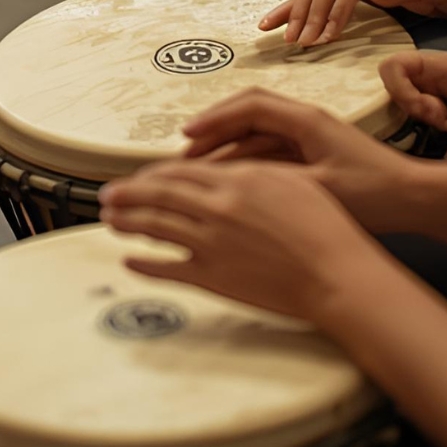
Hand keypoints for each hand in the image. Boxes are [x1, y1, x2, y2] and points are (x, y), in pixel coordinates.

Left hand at [98, 160, 393, 322]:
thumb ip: (253, 172)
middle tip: (107, 194)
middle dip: (127, 193)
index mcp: (237, 180)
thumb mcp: (293, 183)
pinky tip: (130, 261)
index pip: (181, 171)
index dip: (154, 174)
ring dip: (127, 221)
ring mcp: (211, 243)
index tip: (139, 176)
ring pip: (155, 226)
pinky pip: (168, 269)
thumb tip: (225, 169)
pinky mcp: (213, 277)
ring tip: (109, 218)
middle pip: (158, 194)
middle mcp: (217, 208)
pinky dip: (145, 264)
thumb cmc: (327, 230)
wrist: (339, 275)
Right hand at [179, 88, 420, 231]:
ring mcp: (310, 136)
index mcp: (307, 121)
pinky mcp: (314, 153)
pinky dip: (246, 158)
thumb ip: (273, 180)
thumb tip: (229, 182)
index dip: (214, 119)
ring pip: (257, 133)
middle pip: (248, 113)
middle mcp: (306, 121)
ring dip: (227, 146)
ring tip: (199, 167)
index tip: (188, 136)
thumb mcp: (320, 189)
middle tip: (185, 152)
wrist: (418, 199)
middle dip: (214, 130)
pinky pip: (270, 149)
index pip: (249, 106)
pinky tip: (229, 177)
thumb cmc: (377, 194)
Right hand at [379, 49, 446, 158]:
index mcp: (436, 65)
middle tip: (445, 123)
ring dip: (427, 122)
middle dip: (415, 113)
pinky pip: (428, 115)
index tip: (427, 110)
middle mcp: (431, 75)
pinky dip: (437, 126)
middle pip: (397, 92)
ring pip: (412, 106)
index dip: (398, 92)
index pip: (391, 68)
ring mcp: (438, 88)